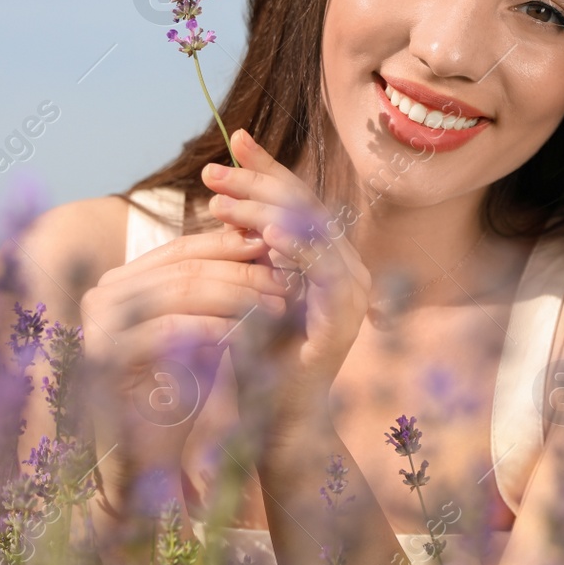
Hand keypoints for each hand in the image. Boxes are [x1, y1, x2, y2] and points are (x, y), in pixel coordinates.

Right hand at [78, 222, 288, 485]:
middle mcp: (102, 294)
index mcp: (121, 280)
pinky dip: (213, 327)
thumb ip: (215, 288)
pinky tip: (247, 333)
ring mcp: (98, 323)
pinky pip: (170, 329)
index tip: (275, 251)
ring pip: (179, 293)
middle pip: (183, 269)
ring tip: (276, 306)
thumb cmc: (180, 387)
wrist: (148, 452)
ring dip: (236, 296)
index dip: (229, 248)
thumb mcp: (201, 328)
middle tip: (284, 282)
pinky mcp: (106, 353)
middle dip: (240, 274)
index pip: (180, 250)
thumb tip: (261, 238)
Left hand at [200, 129, 371, 421]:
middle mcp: (347, 268)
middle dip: (256, 185)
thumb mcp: (247, 291)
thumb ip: (245, 251)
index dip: (267, 169)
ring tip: (224, 201)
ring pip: (312, 234)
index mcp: (326, 258)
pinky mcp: (344, 321)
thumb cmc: (256, 359)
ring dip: (267, 213)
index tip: (233, 141)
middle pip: (305, 208)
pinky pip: (323, 274)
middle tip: (212, 173)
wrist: (277, 423)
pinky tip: (267, 237)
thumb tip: (219, 201)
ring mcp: (351, 294)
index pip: (297, 200)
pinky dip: (298, 251)